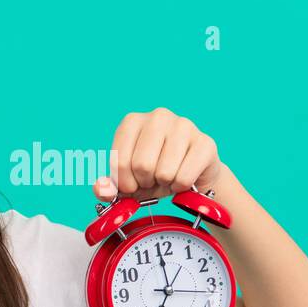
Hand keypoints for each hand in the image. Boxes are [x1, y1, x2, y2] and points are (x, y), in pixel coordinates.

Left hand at [93, 107, 223, 201]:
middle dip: (145, 182)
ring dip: (164, 184)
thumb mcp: (128, 181)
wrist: (192, 176)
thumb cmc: (155, 174)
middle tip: (153, 179)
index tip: (133, 183)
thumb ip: (108, 188)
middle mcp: (158, 116)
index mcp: (132, 121)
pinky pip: (184, 177)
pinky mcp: (205, 143)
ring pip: (164, 172)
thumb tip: (101, 190)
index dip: (125, 182)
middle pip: (142, 165)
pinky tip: (184, 178)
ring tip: (168, 177)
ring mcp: (184, 126)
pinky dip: (181, 187)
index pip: (118, 161)